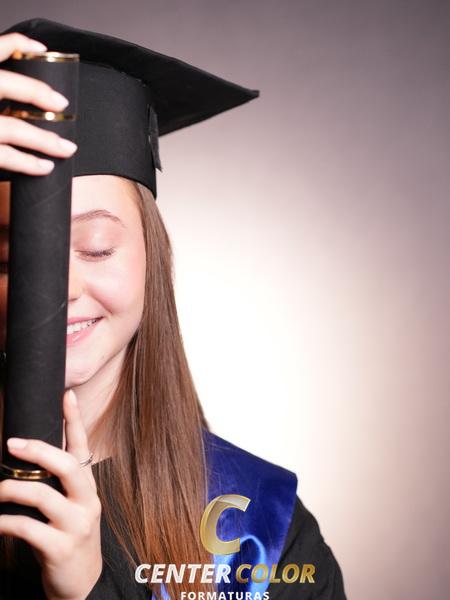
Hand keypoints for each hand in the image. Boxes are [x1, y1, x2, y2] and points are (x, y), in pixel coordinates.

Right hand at [0, 32, 76, 174]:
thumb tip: (22, 84)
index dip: (19, 44)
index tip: (42, 50)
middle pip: (4, 84)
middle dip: (37, 93)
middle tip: (62, 103)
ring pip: (11, 127)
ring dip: (44, 140)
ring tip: (65, 148)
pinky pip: (4, 156)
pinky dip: (28, 163)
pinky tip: (44, 166)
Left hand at [0, 389, 102, 599]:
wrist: (83, 584)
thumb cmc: (70, 536)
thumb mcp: (72, 507)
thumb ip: (57, 484)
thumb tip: (25, 456)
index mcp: (87, 486)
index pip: (83, 446)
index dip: (75, 420)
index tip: (66, 395)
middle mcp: (87, 501)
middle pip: (66, 465)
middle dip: (38, 450)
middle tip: (11, 443)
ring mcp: (76, 525)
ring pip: (42, 495)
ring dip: (11, 490)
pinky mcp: (60, 548)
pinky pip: (26, 528)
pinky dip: (5, 523)